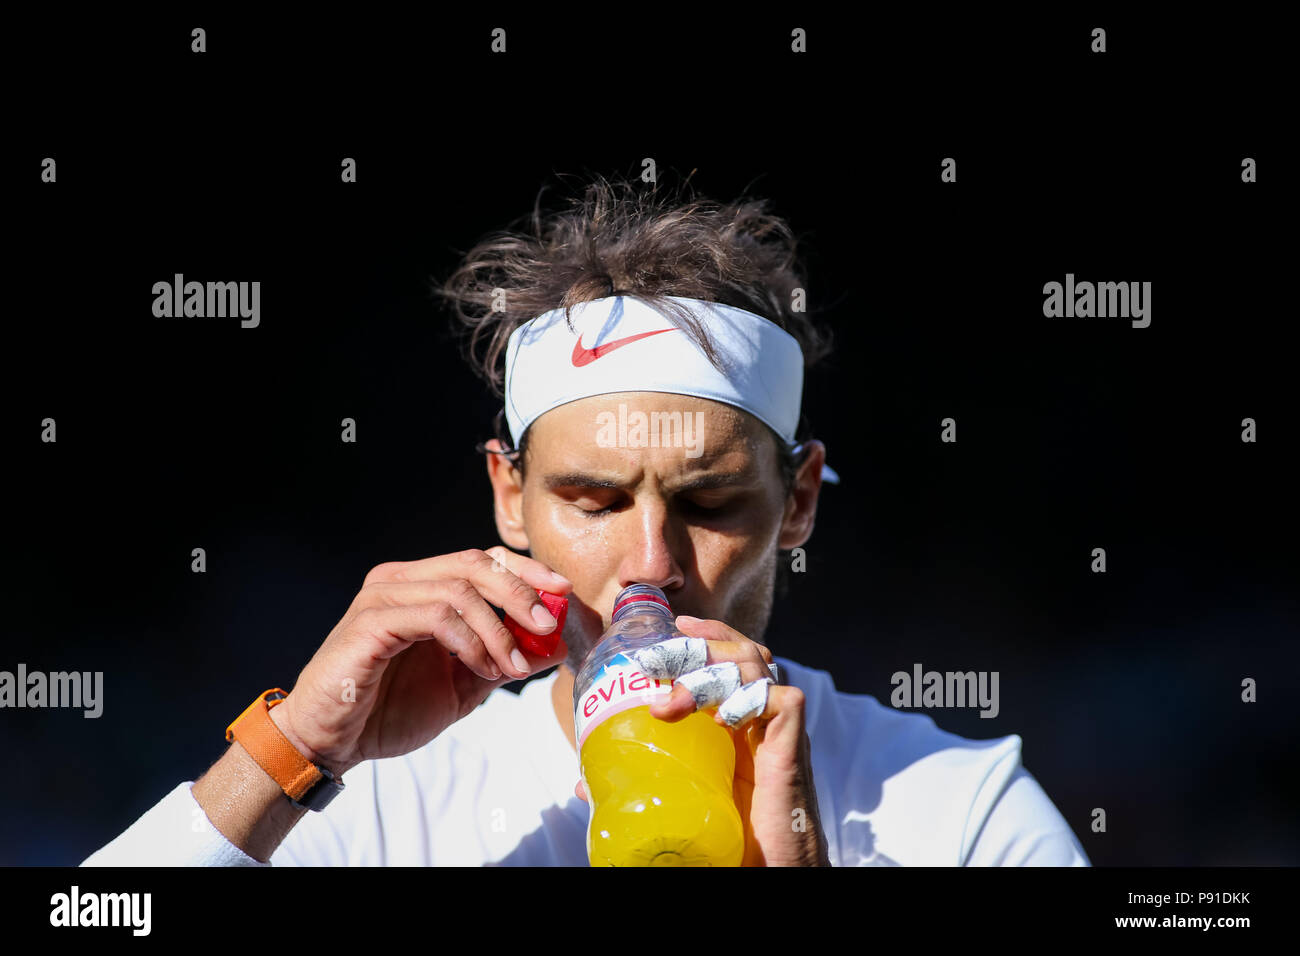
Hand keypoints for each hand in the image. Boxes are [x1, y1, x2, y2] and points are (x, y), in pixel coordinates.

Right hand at [272, 547, 569, 777]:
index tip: (563, 592)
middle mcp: (401, 581)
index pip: (483, 559)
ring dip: (498, 627)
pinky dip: (469, 641)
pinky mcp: (370, 622)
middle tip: (548, 624)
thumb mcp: (462, 686)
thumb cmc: (388, 711)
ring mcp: (383, 597)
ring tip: (513, 666)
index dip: (526, 570)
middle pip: (475, 563)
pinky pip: (434, 615)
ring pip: (459, 588)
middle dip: (521, 591)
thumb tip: (556, 644)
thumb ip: (503, 660)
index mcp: (421, 586)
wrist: (330, 743)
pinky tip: (483, 668)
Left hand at [575, 615, 829, 865]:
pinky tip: (724, 720)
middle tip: (655, 662)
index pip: (728, 653)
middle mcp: (758, 714)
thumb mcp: (676, 795)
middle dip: (697, 645)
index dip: (706, 634)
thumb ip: (640, 781)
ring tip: (669, 705)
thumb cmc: (727, 832)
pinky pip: (782, 699)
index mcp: (734, 717)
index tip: (672, 628)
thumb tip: (583, 786)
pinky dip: (750, 698)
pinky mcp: (792, 745)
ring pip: (754, 664)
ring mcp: (776, 727)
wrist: (769, 867)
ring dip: (706, 674)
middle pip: (739, 648)